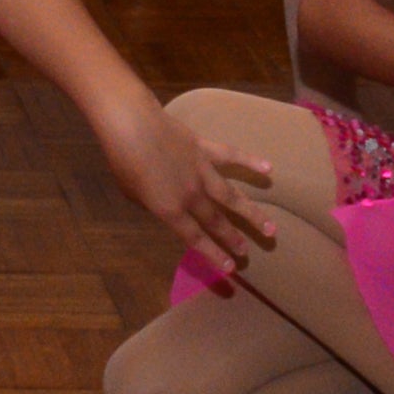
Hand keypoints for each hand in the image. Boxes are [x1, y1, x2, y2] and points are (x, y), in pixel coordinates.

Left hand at [94, 90, 276, 274]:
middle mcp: (191, 195)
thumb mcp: (131, 192)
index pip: (194, 238)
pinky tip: (269, 169)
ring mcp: (201, 171)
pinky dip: (250, 162)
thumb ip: (150, 202)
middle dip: (232, 238)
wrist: (131, 125)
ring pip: (232, 196)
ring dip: (252, 214)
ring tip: (271, 228)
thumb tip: (161, 203)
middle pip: (216, 221)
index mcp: (169, 209)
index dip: (213, 254)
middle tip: (248, 252)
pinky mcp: (205, 148)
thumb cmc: (122, 160)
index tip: (230, 267)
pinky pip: (231, 156)